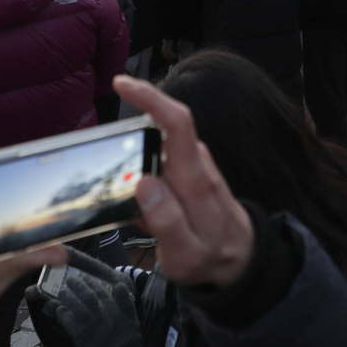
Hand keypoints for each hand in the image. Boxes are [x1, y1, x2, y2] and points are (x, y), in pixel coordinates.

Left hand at [43, 251, 162, 346]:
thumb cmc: (128, 343)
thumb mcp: (132, 319)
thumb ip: (125, 301)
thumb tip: (119, 285)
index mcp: (114, 308)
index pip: (100, 289)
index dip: (90, 282)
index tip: (84, 278)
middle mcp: (101, 313)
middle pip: (85, 293)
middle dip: (76, 285)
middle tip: (69, 280)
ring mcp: (90, 324)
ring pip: (74, 304)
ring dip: (66, 296)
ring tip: (61, 292)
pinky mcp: (80, 335)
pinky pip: (67, 320)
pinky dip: (62, 313)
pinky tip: (59, 310)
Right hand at [114, 75, 252, 288]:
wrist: (241, 262)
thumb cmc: (210, 258)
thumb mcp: (186, 255)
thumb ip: (166, 222)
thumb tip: (144, 182)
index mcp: (195, 182)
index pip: (178, 124)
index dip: (151, 98)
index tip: (123, 84)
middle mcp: (198, 166)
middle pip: (170, 123)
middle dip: (139, 111)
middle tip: (105, 134)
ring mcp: (197, 167)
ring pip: (164, 141)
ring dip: (138, 141)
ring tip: (112, 161)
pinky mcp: (193, 173)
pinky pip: (166, 156)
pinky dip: (146, 159)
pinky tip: (131, 180)